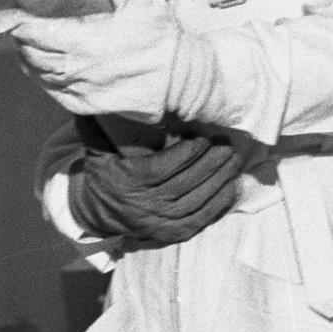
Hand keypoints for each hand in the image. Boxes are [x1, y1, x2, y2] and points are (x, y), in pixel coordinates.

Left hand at [0, 0, 179, 121]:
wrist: (182, 80)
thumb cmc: (161, 38)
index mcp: (89, 42)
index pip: (39, 34)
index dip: (17, 25)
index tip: (4, 17)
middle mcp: (80, 70)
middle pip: (32, 55)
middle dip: (22, 39)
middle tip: (20, 24)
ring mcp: (81, 91)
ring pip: (39, 74)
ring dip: (29, 57)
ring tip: (31, 41)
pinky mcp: (85, 106)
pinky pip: (52, 91)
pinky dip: (42, 76)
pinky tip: (44, 64)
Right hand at [69, 126, 245, 247]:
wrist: (98, 213)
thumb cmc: (104, 175)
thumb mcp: (97, 150)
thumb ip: (101, 127)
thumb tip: (104, 97)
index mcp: (128, 182)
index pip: (163, 167)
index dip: (187, 153)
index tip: (204, 138)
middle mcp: (144, 204)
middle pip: (185, 183)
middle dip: (211, 163)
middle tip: (228, 145)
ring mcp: (159, 222)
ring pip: (197, 201)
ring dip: (220, 180)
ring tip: (235, 161)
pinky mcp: (170, 233)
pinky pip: (200, 219)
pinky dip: (219, 204)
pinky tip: (232, 186)